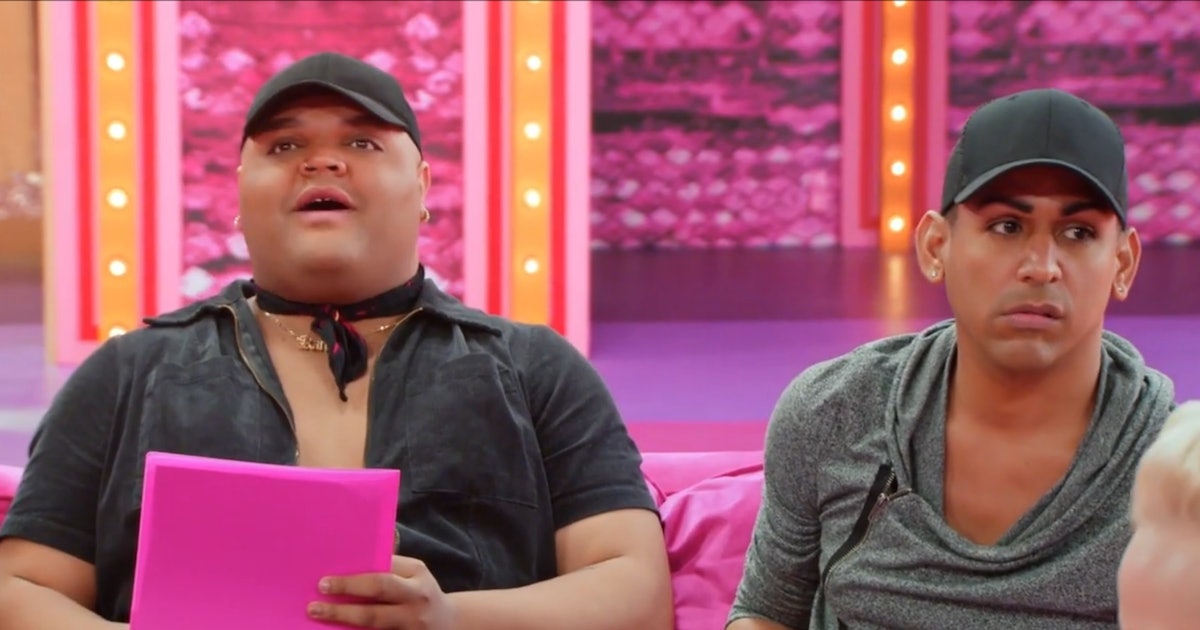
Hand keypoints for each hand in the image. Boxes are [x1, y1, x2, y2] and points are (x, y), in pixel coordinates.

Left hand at [308, 556, 455, 628]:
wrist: (449, 624)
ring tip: (320, 617)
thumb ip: (392, 564)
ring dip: (345, 621)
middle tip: (316, 602)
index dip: (351, 582)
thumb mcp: (416, 573)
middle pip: (377, 601)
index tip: (324, 582)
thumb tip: (359, 550)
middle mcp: (415, 602)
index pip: (382, 578)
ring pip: (375, 624)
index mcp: (416, 578)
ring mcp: (412, 626)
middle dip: (345, 601)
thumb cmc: (422, 593)